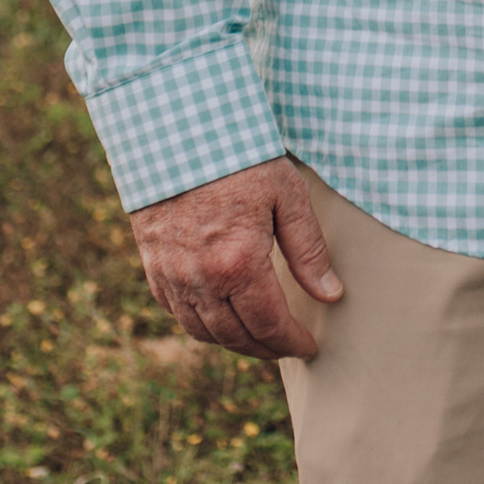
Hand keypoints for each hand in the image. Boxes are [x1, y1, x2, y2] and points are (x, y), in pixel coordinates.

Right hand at [128, 158, 343, 360]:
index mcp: (238, 263)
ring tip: (257, 339)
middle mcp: (200, 279)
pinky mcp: (153, 264)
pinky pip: (176, 311)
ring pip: (202, 330)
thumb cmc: (240, 158)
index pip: (269, 324)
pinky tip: (218, 318)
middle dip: (264, 349)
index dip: (291, 342)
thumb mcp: (288, 196)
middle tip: (286, 348)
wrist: (177, 134)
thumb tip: (331, 294)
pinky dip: (200, 324)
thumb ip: (309, 250)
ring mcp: (171, 275)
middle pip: (234, 336)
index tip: (308, 347)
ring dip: (232, 342)